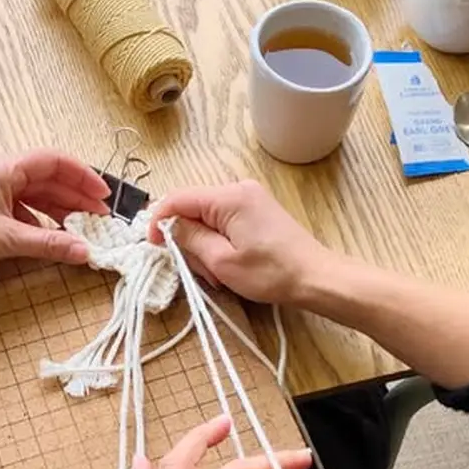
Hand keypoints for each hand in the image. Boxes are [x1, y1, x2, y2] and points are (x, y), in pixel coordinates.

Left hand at [0, 151, 109, 289]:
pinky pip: (17, 207)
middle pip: (45, 177)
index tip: (103, 196)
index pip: (53, 160)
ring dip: (58, 210)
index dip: (82, 176)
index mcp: (1, 166)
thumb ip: (49, 243)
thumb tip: (85, 252)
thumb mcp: (5, 239)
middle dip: (74, 197)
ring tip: (81, 229)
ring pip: (32, 193)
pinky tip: (50, 236)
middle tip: (100, 218)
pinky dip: (37, 220)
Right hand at [148, 179, 338, 306]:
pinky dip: (218, 244)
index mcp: (229, 197)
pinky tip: (228, 266)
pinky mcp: (256, 212)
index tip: (153, 245)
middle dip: (188, 242)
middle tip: (201, 272)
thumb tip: (167, 226)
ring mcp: (249, 199)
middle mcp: (239, 189)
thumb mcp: (222, 261)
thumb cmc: (272, 273)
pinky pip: (223, 223)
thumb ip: (189, 238)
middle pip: (192, 210)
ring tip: (220, 275)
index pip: (178, 198)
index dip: (159, 221)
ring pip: (206, 220)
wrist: (315, 278)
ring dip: (204, 248)